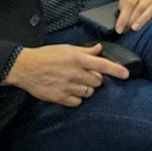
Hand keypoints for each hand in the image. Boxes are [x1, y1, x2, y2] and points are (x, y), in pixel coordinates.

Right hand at [3, 43, 128, 106]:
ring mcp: (68, 87)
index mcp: (78, 59)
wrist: (25, 67)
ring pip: (89, 92)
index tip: (126, 75)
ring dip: (86, 88)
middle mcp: (75, 73)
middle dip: (95, 78)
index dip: (116, 70)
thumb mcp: (66, 48)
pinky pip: (77, 102)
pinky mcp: (60, 98)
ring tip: (76, 83)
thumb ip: (85, 51)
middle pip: (97, 81)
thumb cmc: (46, 55)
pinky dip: (76, 98)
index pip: (102, 65)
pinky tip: (69, 91)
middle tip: (85, 75)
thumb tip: (99, 49)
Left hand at [115, 0, 151, 32]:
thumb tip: (121, 25)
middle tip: (128, 29)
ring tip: (136, 28)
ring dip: (143, 19)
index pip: (129, 4)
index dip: (124, 17)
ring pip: (151, 8)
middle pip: (140, 7)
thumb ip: (124, 9)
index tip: (119, 28)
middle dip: (133, 19)